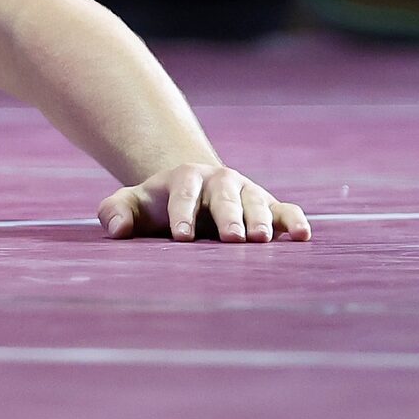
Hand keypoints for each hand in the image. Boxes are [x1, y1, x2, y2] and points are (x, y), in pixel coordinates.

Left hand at [98, 164, 309, 242]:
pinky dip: (294, 221)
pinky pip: (287, 210)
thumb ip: (116, 211)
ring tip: (261, 240)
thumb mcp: (132, 204)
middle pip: (224, 198)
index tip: (181, 238)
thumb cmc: (158, 207)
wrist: (193, 192)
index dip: (182, 214)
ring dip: (260, 221)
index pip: (183, 194)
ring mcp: (248, 192)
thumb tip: (117, 231)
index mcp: (185, 178)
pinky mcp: (271, 206)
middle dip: (228, 217)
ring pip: (256, 204)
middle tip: (231, 238)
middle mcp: (220, 181)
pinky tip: (302, 236)